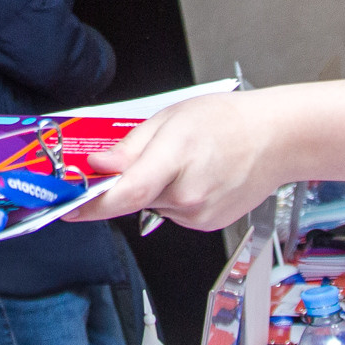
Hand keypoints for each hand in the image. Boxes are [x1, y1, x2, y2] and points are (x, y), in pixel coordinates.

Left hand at [74, 92, 285, 230]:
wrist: (276, 139)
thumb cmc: (228, 121)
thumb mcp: (171, 119)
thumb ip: (130, 147)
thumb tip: (98, 165)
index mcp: (175, 160)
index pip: (124, 193)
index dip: (90, 203)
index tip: (67, 206)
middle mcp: (187, 196)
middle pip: (135, 198)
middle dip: (128, 182)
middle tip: (149, 156)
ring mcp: (199, 215)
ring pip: (154, 206)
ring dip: (154, 188)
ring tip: (185, 161)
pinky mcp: (207, 224)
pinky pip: (174, 212)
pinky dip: (174, 197)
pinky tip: (197, 176)